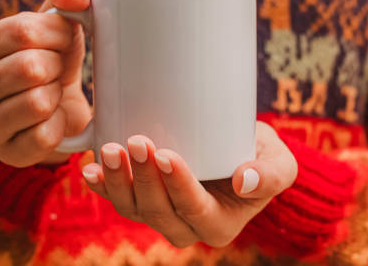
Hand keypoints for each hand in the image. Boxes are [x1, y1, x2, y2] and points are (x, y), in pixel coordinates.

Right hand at [0, 0, 91, 166]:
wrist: (61, 105)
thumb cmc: (55, 56)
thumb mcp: (60, 17)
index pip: (23, 31)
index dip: (58, 34)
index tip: (63, 40)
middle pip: (30, 67)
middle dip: (57, 66)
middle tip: (56, 70)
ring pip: (37, 102)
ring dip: (57, 95)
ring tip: (52, 92)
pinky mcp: (6, 154)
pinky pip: (46, 136)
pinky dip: (61, 125)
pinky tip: (53, 119)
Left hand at [82, 122, 296, 247]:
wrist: (235, 148)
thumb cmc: (258, 155)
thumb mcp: (279, 162)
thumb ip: (272, 174)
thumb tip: (244, 181)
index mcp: (218, 224)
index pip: (195, 210)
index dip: (178, 186)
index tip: (167, 154)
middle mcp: (185, 226)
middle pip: (158, 211)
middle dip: (144, 178)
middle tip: (136, 141)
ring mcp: (159, 213)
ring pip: (133, 207)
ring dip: (117, 180)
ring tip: (108, 149)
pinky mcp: (141, 197)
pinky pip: (117, 198)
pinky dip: (101, 184)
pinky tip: (88, 167)